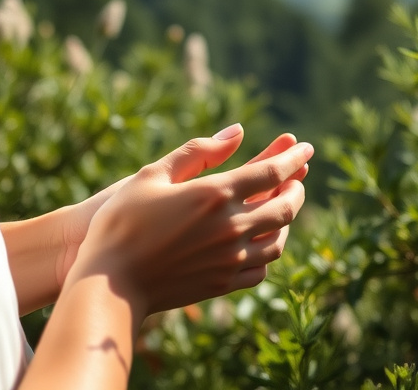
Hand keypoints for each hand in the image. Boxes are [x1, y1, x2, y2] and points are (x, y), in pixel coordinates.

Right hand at [67, 126, 312, 320]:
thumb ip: (197, 151)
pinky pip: (262, 268)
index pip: (271, 173)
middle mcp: (230, 228)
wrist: (110, 284)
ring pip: (278, 239)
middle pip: (284, 207)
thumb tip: (238, 131)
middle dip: (296, 188)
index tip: (306, 147)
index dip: (292, 158)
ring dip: (286, 219)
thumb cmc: (122, 221)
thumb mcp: (152, 174)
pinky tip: (262, 240)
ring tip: (281, 205)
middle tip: (297, 176)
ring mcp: (230, 260)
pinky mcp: (223, 285)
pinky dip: (270, 249)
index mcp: (214, 195)